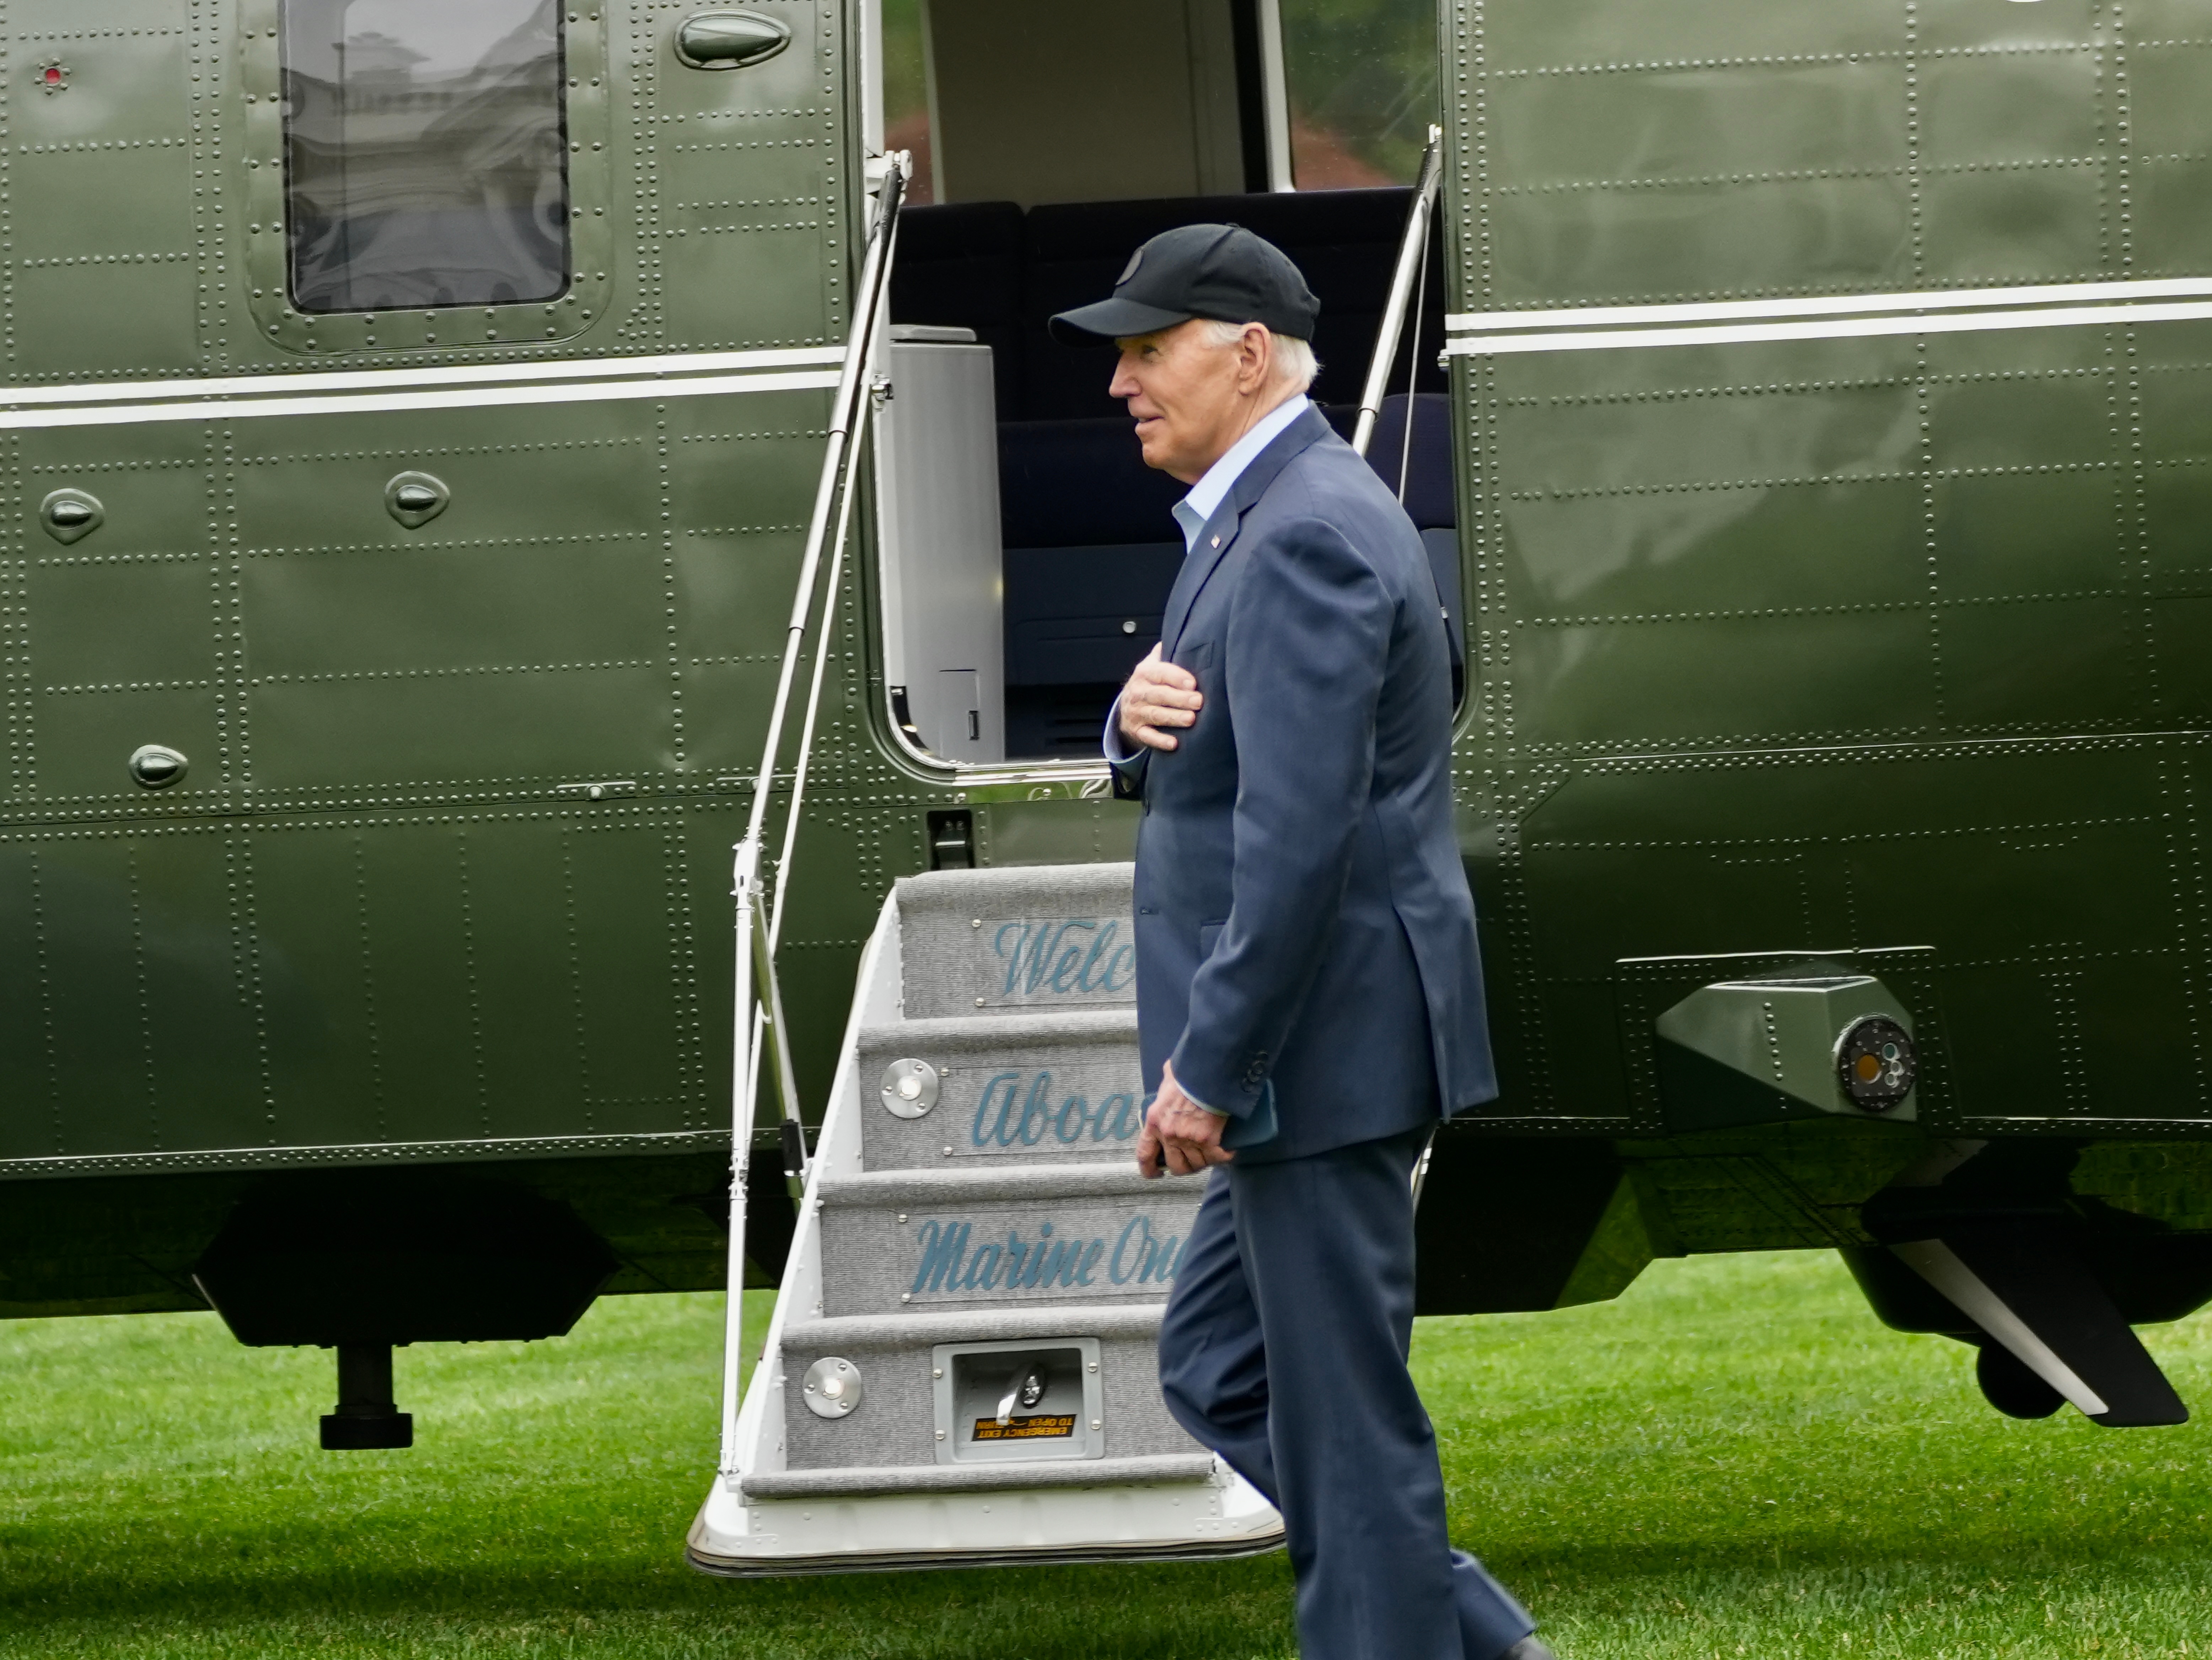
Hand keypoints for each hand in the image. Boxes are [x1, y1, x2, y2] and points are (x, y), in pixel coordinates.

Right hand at [1117, 645, 1202, 753]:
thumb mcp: (1152, 665)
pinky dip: (1160, 740)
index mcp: (1144, 673)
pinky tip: (1174, 743)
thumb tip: (1185, 633)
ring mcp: (1136, 712)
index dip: (1175, 677)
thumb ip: (1165, 653)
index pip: (1160, 673)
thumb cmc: (1149, 684)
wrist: (1126, 708)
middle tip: (1199, 701)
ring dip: (1173, 718)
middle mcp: (1138, 692)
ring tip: (1191, 719)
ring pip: (1155, 715)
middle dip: (1179, 698)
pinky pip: (1147, 737)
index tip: (1192, 683)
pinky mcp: (1136, 731)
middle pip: (1159, 695)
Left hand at [1136, 1060, 1233, 1178]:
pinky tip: (1227, 1151)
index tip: (1155, 1174)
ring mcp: (1188, 1139)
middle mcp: (1169, 1135)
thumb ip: (1165, 1089)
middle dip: (1183, 1167)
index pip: (1145, 1154)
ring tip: (1209, 1152)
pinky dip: (1223, 1156)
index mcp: (1154, 1122)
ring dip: (1204, 1161)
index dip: (1149, 1169)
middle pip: (1175, 1166)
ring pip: (1196, 1165)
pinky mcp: (1208, 1141)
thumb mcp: (1167, 1081)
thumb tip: (1168, 1077)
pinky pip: (1216, 1158)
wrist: (1207, 1074)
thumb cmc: (1187, 1075)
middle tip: (1190, 1161)